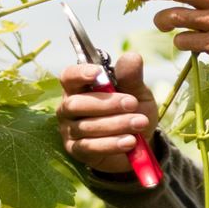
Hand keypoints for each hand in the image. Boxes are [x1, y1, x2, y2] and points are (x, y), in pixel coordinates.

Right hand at [56, 52, 158, 173]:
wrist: (138, 143)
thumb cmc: (132, 111)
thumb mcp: (137, 92)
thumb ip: (131, 77)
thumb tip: (132, 57)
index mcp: (79, 87)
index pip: (69, 76)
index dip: (80, 74)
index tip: (98, 73)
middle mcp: (68, 107)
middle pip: (76, 104)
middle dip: (106, 103)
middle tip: (132, 103)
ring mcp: (70, 130)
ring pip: (86, 127)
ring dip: (116, 124)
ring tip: (140, 123)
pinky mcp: (76, 150)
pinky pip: (89, 147)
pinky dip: (111, 144)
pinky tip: (130, 141)